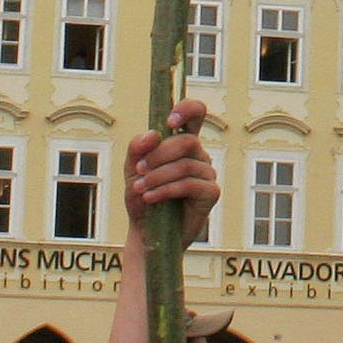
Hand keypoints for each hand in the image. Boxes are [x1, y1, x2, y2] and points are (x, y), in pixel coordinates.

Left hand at [127, 96, 221, 238]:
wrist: (146, 232)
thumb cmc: (142, 198)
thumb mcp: (132, 170)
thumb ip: (137, 148)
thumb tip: (153, 134)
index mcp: (182, 143)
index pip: (196, 114)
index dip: (188, 110)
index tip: (170, 121)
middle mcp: (198, 155)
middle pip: (187, 141)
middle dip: (159, 155)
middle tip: (139, 170)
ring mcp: (207, 174)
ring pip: (186, 164)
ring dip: (158, 176)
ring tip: (141, 189)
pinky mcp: (211, 193)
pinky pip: (190, 184)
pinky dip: (166, 190)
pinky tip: (151, 198)